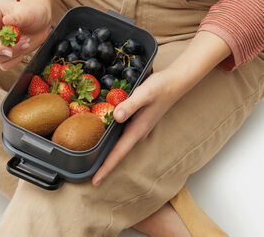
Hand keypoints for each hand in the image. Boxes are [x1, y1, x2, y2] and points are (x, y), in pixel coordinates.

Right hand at [0, 0, 51, 70]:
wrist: (40, 22)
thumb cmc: (32, 12)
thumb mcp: (27, 12)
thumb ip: (17, 17)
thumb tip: (6, 20)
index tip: (9, 49)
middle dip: (6, 49)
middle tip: (25, 42)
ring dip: (14, 54)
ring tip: (26, 42)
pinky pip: (3, 64)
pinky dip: (14, 61)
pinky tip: (22, 50)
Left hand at [91, 30, 230, 185]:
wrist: (175, 81)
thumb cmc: (160, 88)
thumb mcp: (144, 94)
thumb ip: (130, 105)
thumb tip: (116, 117)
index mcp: (137, 130)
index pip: (119, 153)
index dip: (106, 167)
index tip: (95, 181)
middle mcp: (137, 132)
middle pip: (117, 153)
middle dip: (104, 165)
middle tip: (88, 176)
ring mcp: (138, 127)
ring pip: (119, 144)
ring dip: (107, 154)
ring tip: (92, 161)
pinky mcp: (137, 120)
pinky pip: (121, 134)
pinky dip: (111, 139)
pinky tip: (102, 137)